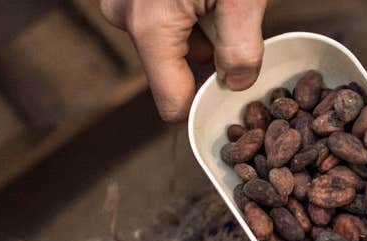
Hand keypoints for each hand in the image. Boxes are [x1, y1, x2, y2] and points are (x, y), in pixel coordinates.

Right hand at [101, 0, 266, 120]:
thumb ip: (241, 48)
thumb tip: (236, 84)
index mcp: (149, 25)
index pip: (172, 102)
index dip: (207, 104)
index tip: (238, 94)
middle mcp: (125, 15)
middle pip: (176, 69)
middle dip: (212, 57)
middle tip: (238, 22)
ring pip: (172, 41)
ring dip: (204, 31)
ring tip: (226, 2)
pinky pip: (164, 16)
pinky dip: (192, 11)